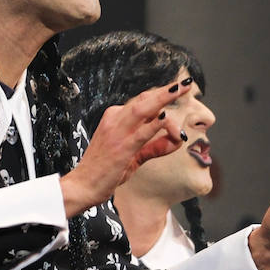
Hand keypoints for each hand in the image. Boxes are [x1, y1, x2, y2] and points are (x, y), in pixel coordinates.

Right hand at [59, 81, 187, 216]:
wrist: (83, 185)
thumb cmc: (105, 170)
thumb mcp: (132, 155)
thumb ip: (155, 146)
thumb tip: (177, 140)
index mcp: (115, 117)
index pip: (143, 102)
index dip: (162, 97)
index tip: (178, 91)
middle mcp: (115, 119)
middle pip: (145, 100)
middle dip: (167, 91)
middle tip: (186, 83)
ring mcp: (117, 132)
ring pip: (144, 109)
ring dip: (164, 98)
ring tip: (180, 90)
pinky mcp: (122, 148)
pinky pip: (141, 133)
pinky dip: (155, 125)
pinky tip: (165, 118)